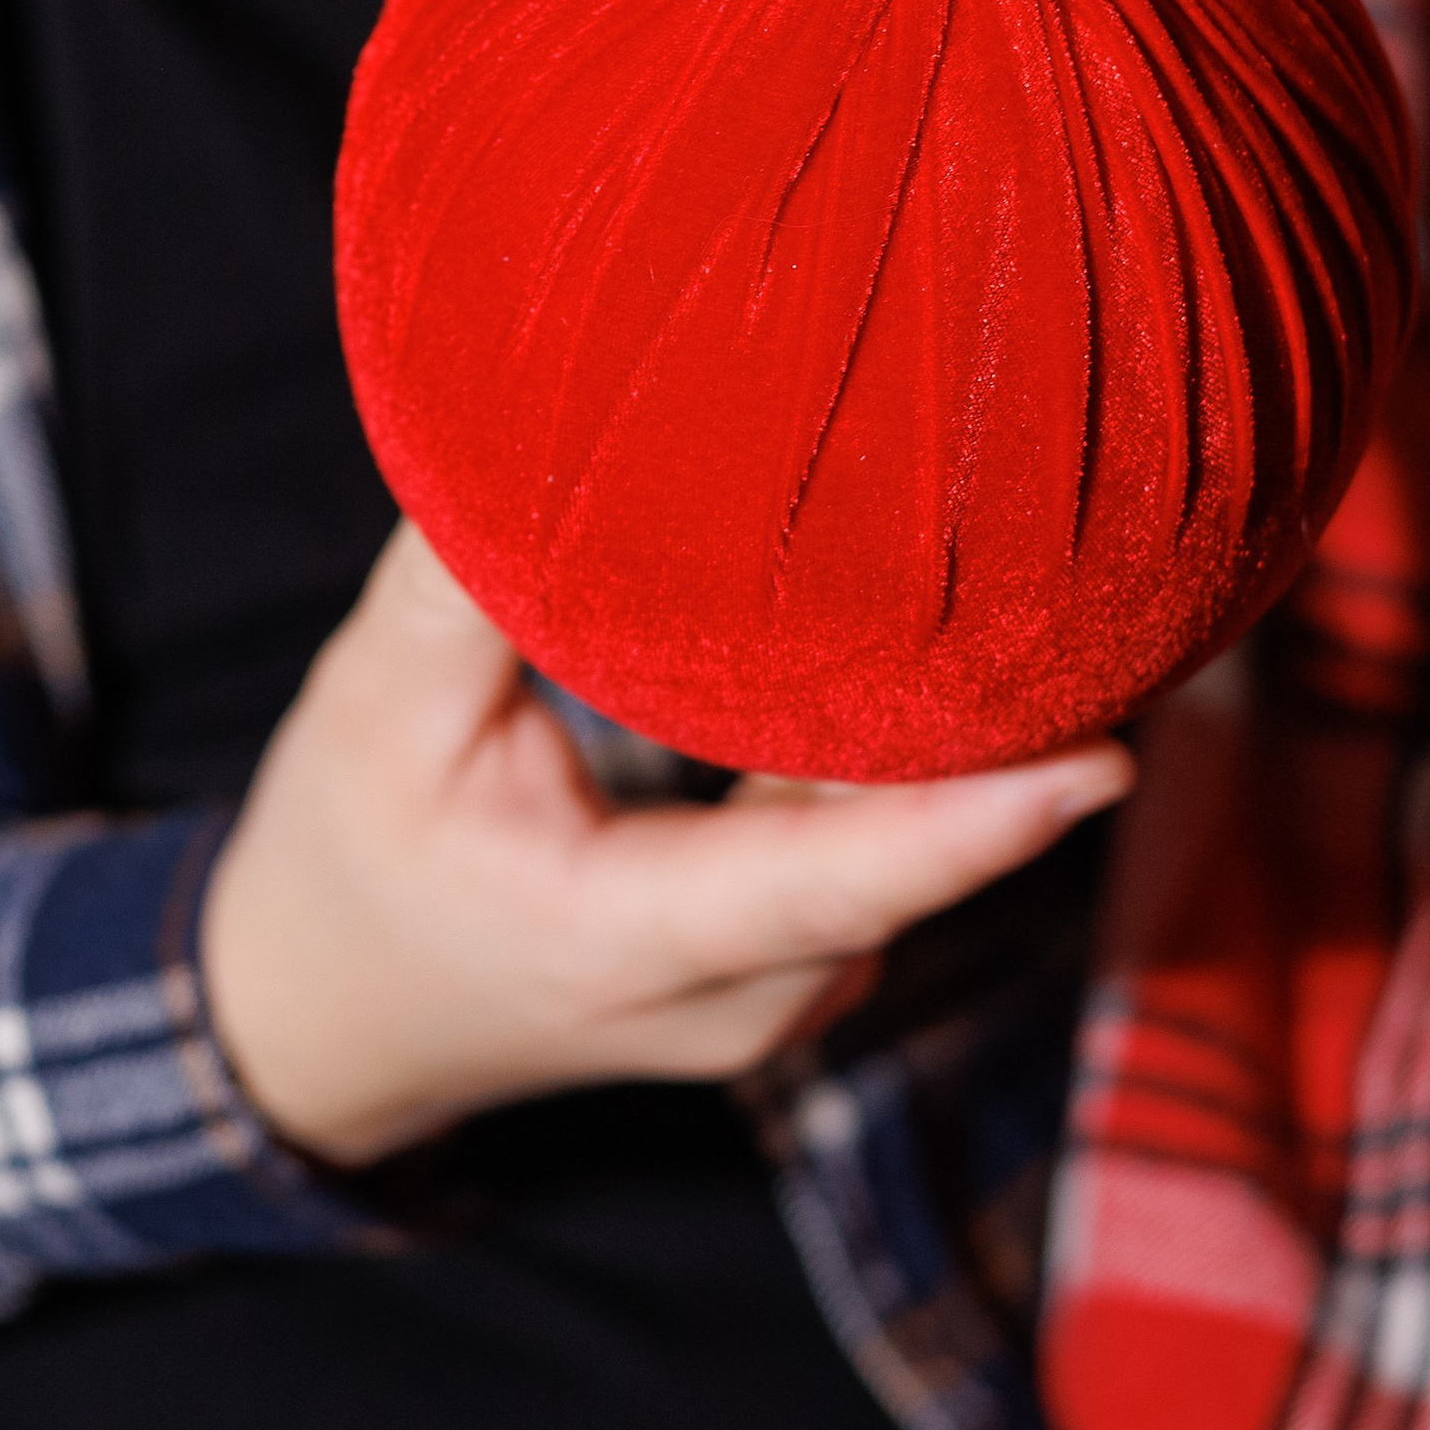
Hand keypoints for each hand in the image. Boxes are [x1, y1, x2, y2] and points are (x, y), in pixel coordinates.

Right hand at [201, 526, 1131, 1167]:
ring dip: (960, 735)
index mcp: (621, 944)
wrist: (326, 1016)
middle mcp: (735, 997)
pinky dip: (908, 755)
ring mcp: (778, 993)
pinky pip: (880, 846)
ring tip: (1040, 578)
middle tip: (1097, 571)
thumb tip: (539, 412)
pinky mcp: (796, 960)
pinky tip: (949, 637)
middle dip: (1002, 733)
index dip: (969, 828)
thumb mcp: (373, 707)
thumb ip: (467, 580)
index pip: (824, 887)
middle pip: (903, 858)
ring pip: (902, 850)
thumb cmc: (349, 854)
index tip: (1102, 758)